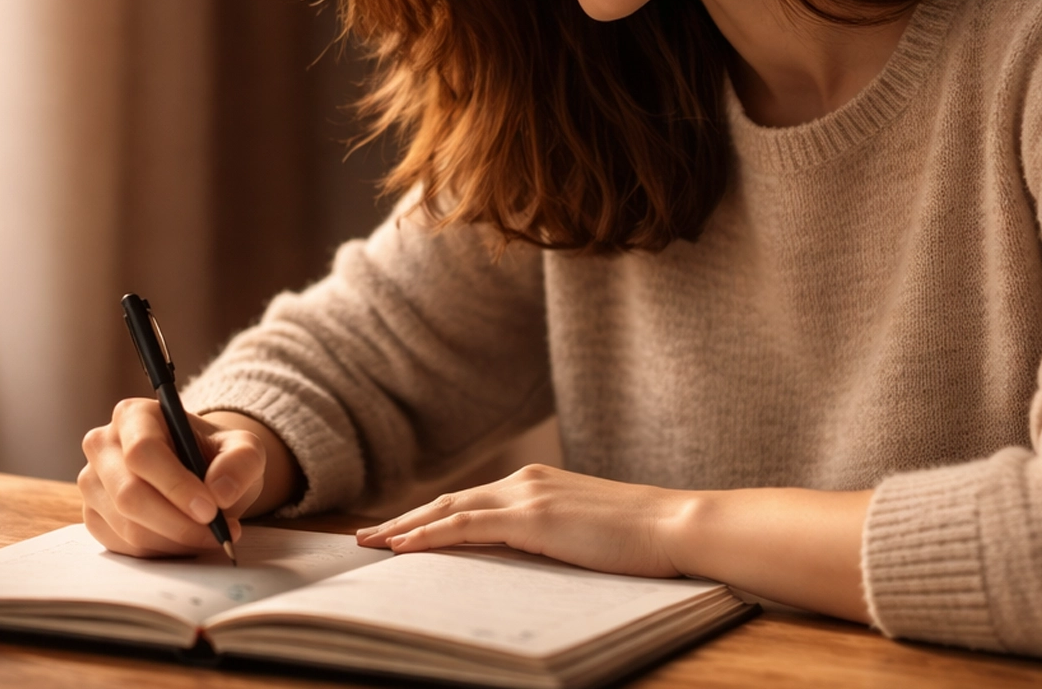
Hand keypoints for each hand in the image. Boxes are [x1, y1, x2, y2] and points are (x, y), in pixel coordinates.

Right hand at [78, 399, 267, 556]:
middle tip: (218, 533)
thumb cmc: (217, 456)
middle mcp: (103, 446)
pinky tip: (186, 540)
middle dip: (178, 523)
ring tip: (210, 536)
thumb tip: (220, 492)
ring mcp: (93, 484)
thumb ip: (241, 462)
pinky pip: (125, 547)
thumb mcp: (245, 449)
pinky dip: (162, 552)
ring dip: (176, 541)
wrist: (203, 475)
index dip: (176, 485)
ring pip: (128, 527)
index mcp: (133, 415)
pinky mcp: (93, 517)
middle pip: (130, 495)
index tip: (210, 510)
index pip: (142, 452)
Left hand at [356, 464, 690, 578]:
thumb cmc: (641, 538)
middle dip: (404, 520)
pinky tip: (405, 547)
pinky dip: (430, 535)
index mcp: (537, 484)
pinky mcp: (534, 517)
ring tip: (371, 545)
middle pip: (448, 501)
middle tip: (365, 538)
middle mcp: (525, 482)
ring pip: (449, 511)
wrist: (676, 525)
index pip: (469, 501)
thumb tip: (522, 558)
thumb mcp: (584, 533)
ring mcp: (528, 497)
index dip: (429, 516)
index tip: (397, 531)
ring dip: (406, 528)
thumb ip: (550, 536)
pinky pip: (467, 527)